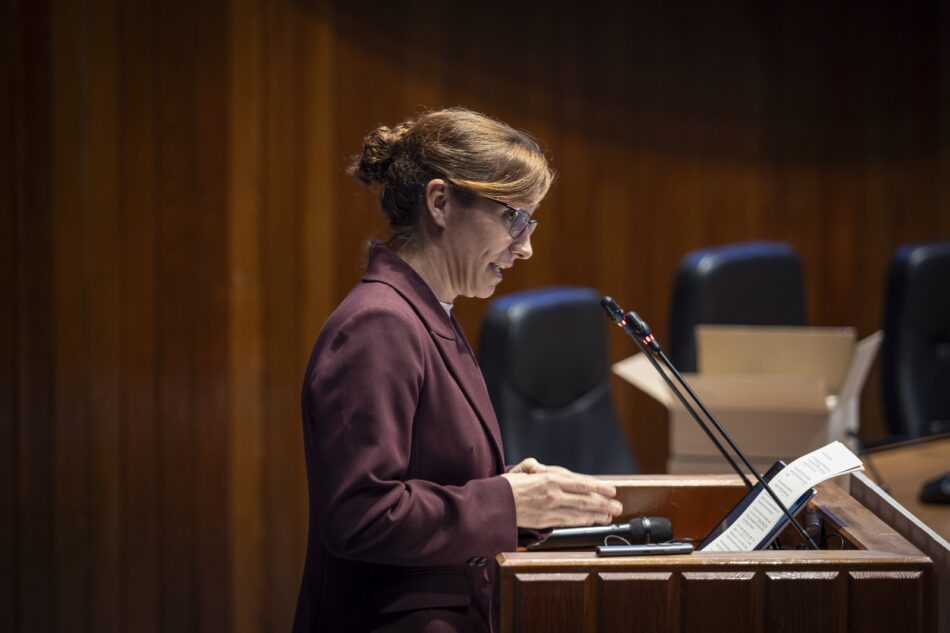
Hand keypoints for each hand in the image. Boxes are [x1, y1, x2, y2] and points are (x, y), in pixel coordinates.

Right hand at [501, 459, 622, 528]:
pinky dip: (582, 521)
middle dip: (604, 503)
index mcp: (549, 479)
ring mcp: (550, 510)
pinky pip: (568, 521)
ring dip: (597, 514)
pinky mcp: (545, 521)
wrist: (493, 506)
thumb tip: (542, 467)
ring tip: (610, 515)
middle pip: (584, 499)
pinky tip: (591, 521)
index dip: (599, 487)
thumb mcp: (522, 469)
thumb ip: (536, 466)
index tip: (611, 489)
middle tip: (618, 506)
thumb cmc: (505, 487)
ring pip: (579, 512)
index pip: (581, 483)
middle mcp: (553, 495)